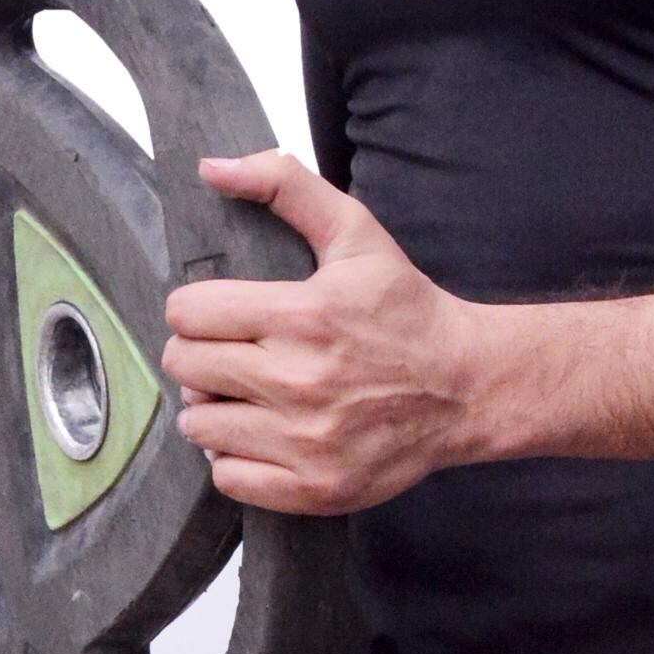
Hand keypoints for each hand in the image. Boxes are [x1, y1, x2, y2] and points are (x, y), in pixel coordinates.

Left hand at [163, 156, 491, 513]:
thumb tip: (213, 166)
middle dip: (200, 355)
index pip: (188, 314)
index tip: (220, 315)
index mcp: (301, 315)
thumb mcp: (356, 234)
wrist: (468, 386)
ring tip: (245, 396)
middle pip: (185, 368)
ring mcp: (306, 440)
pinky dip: (234, 458)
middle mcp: (298, 381)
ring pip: (199, 426)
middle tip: (232, 354)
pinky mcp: (314, 486)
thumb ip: (285, 186)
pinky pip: (229, 478)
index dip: (196, 309)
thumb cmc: (409, 312)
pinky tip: (261, 435)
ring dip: (213, 408)